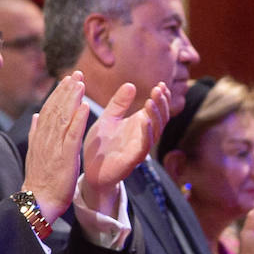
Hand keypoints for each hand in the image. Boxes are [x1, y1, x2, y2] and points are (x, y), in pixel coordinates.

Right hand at [21, 71, 89, 220]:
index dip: (58, 94)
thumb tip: (36, 116)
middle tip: (76, 74)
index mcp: (40, 137)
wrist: (37, 200)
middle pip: (56, 109)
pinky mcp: (65, 156)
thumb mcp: (35, 153)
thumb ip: (36, 133)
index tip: (66, 80)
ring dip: (72, 99)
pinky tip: (85, 107)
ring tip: (80, 83)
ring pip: (63, 117)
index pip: (49, 110)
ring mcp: (55, 146)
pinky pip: (72, 135)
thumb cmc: (39, 180)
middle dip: (66, 90)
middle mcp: (46, 138)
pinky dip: (78, 119)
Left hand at [82, 81, 170, 216]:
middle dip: (162, 103)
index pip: (156, 109)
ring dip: (156, 115)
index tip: (161, 84)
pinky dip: (146, 132)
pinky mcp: (133, 158)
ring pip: (156, 130)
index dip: (161, 98)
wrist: (91, 169)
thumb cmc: (101, 145)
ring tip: (152, 100)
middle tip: (159, 89)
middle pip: (160, 118)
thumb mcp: (108, 118)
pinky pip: (144, 145)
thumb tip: (131, 84)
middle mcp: (143, 135)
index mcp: (138, 125)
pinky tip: (144, 120)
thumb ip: (119, 103)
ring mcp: (140, 147)